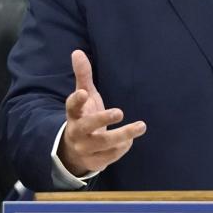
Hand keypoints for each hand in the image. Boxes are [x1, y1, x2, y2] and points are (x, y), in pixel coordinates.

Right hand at [57, 50, 145, 176]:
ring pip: (103, 143)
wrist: (74, 151)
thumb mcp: (84, 96)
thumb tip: (77, 51)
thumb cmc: (83, 116)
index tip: (84, 93)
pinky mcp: (94, 161)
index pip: (72, 106)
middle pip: (87, 126)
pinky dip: (123, 147)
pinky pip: (111, 155)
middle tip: (119, 112)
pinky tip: (130, 139)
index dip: (77, 100)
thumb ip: (83, 76)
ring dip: (123, 135)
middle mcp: (77, 132)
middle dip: (102, 119)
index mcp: (74, 114)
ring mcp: (85, 148)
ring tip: (141, 126)